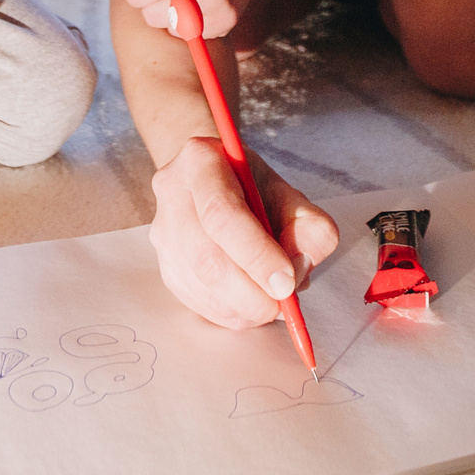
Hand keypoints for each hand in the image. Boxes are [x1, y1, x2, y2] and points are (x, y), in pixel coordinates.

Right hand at [147, 136, 339, 329]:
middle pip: (206, 257)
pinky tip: (253, 303)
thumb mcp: (294, 197)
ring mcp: (163, 233)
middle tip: (284, 301)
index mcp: (201, 161)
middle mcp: (172, 195)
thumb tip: (296, 272)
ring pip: (201, 285)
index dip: (255, 254)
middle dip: (251, 291)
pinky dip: (232, 313)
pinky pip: (198, 302)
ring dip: (244, 306)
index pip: (222, 215)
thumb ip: (310, 230)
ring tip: (274, 301)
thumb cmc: (257, 190)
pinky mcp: (166, 266)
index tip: (286, 282)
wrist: (221, 184)